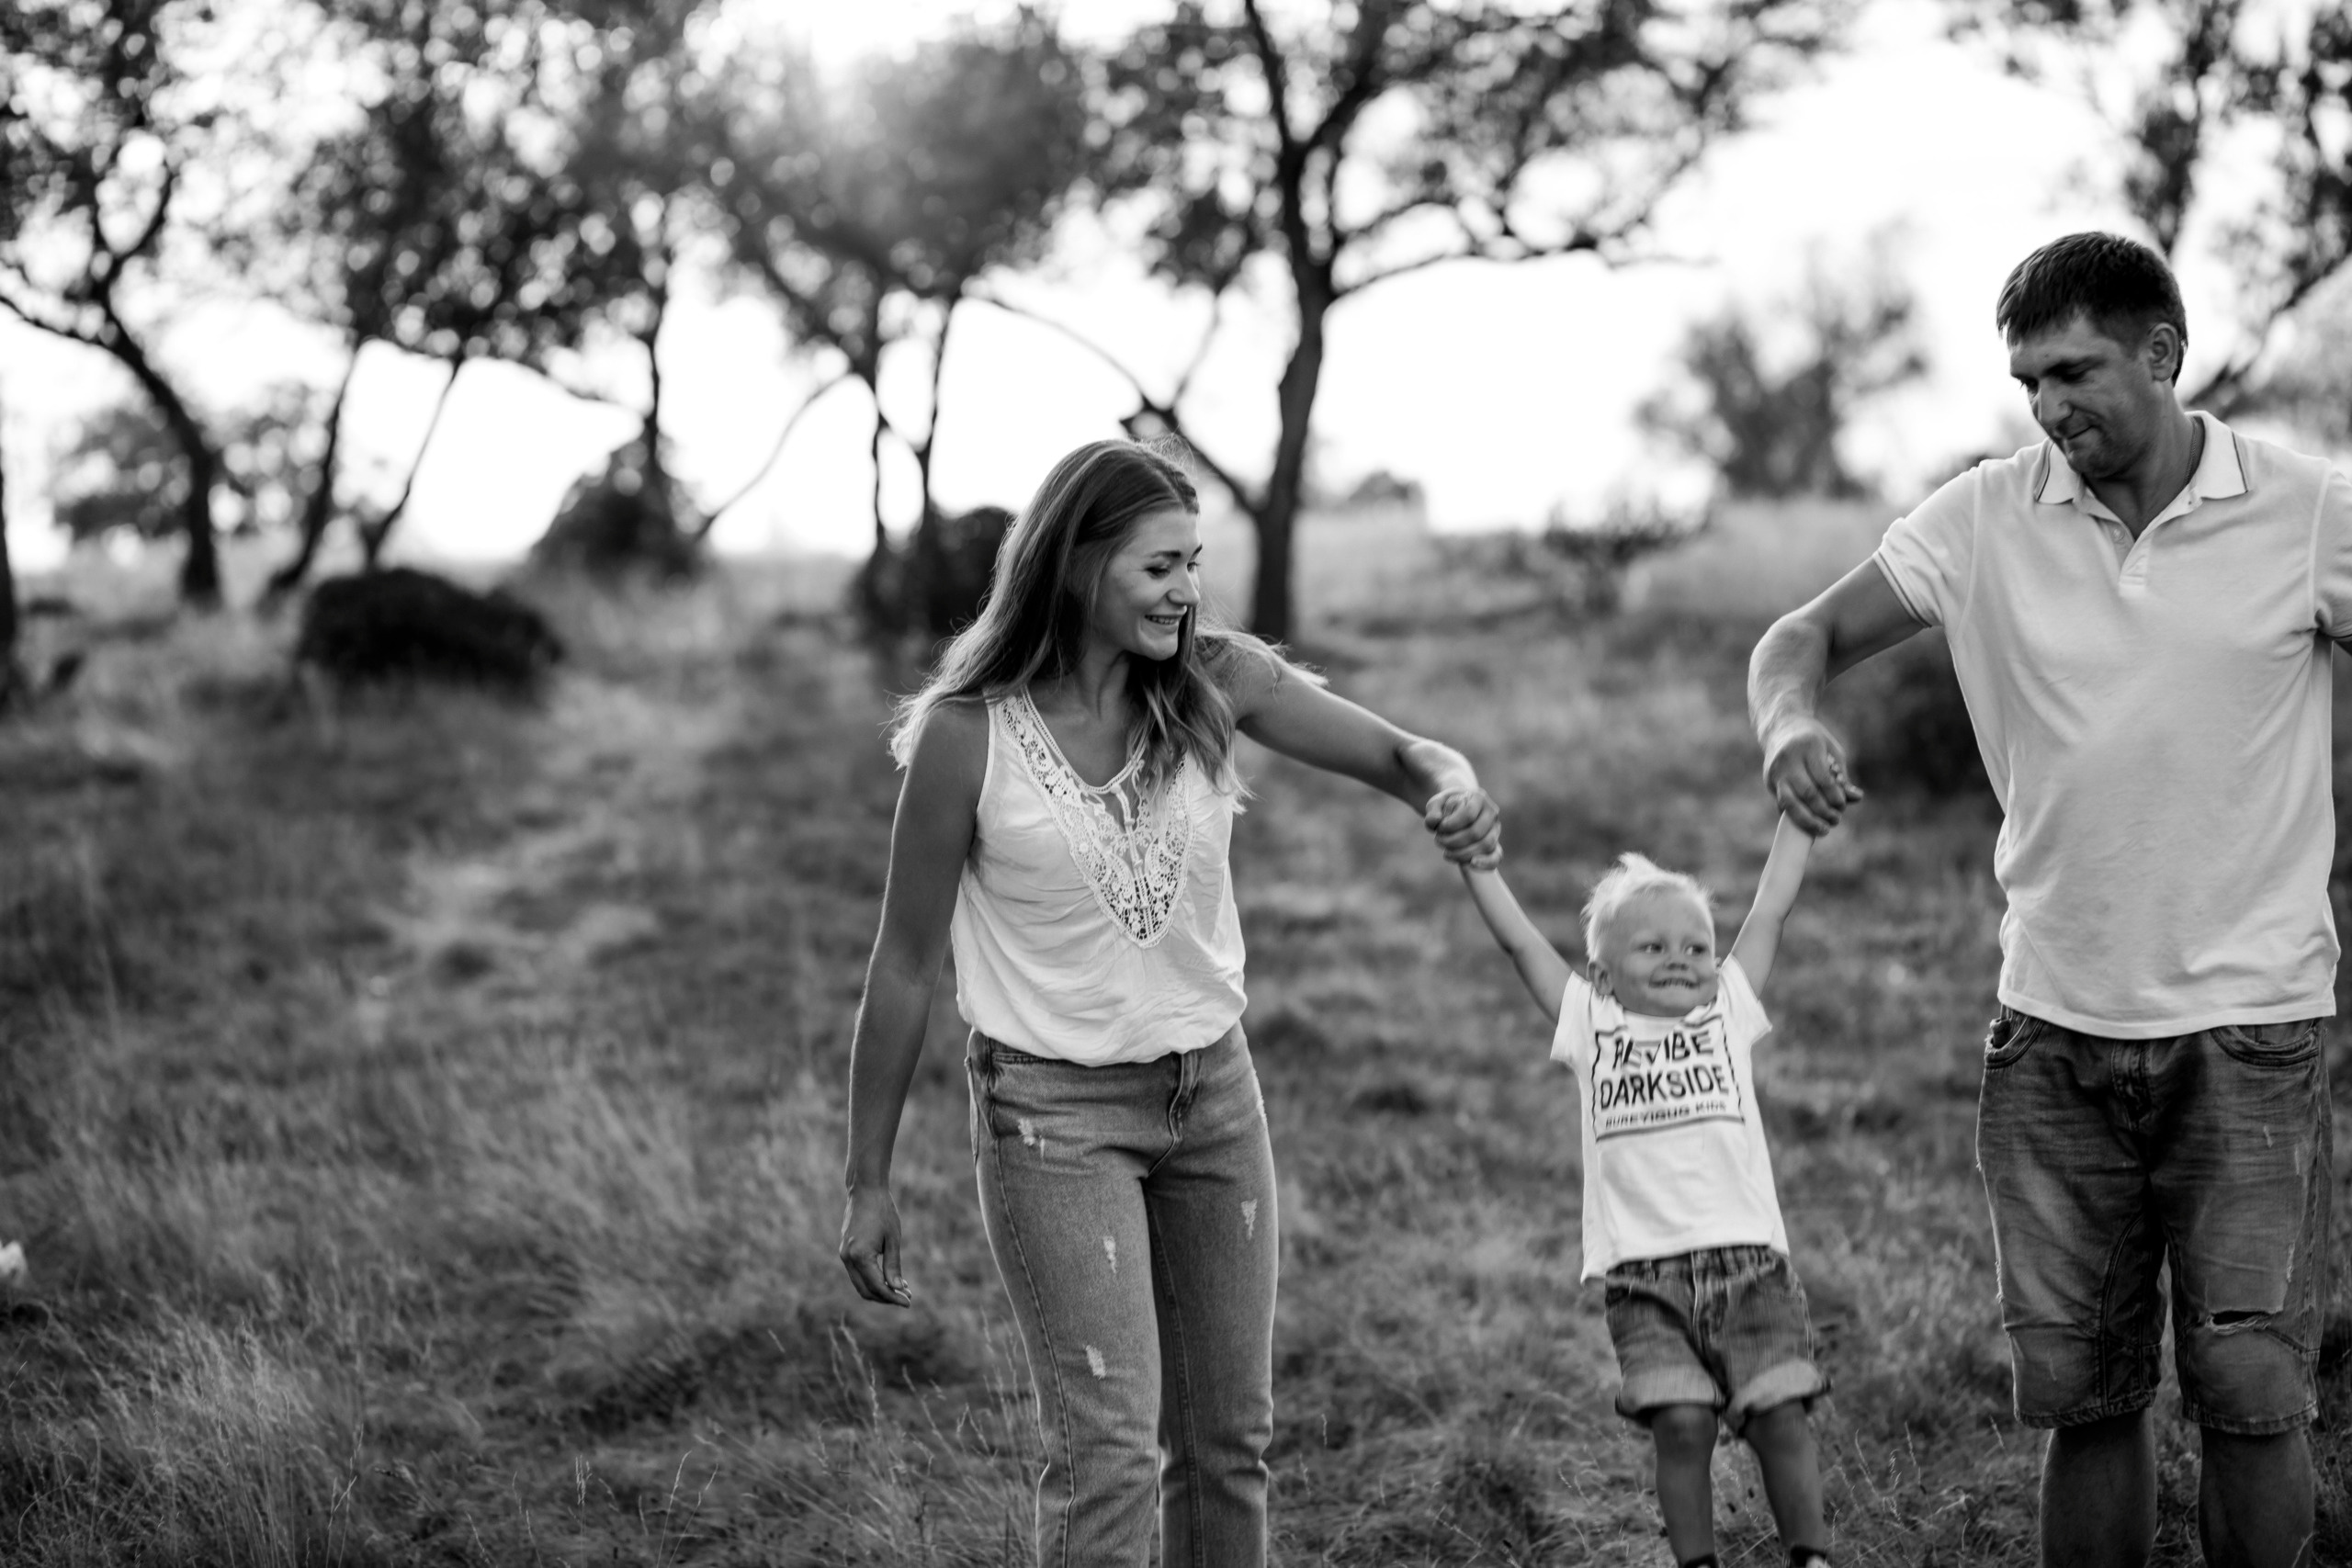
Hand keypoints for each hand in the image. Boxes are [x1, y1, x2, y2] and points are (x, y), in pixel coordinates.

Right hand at [839, 1185, 911, 1307]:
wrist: (865, 1190)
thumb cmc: (882, 1211)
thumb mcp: (893, 1239)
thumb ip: (893, 1266)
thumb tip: (897, 1289)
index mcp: (860, 1256)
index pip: (877, 1287)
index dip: (893, 1298)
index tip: (908, 1302)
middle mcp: (847, 1258)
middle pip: (866, 1291)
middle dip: (886, 1297)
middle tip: (906, 1297)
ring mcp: (844, 1255)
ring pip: (860, 1283)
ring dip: (879, 1290)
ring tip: (900, 1289)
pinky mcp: (845, 1251)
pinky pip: (857, 1273)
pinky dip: (871, 1279)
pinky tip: (888, 1277)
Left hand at [1423, 787, 1500, 865]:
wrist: (1457, 810)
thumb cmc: (1446, 807)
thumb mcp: (1435, 804)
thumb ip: (1432, 811)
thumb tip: (1435, 821)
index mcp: (1479, 797)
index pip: (1468, 814)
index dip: (1451, 825)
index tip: (1438, 828)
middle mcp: (1491, 812)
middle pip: (1476, 832)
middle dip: (1453, 841)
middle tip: (1438, 841)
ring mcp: (1495, 828)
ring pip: (1485, 845)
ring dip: (1463, 853)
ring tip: (1446, 853)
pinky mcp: (1495, 843)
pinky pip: (1496, 857)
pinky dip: (1485, 863)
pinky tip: (1470, 864)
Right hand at [1763, 720, 1862, 834]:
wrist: (1781, 728)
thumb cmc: (1813, 741)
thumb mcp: (1832, 751)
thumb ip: (1842, 776)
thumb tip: (1857, 798)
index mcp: (1808, 747)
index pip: (1823, 779)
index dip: (1835, 797)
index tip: (1843, 806)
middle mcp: (1788, 759)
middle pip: (1807, 793)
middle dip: (1823, 811)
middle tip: (1836, 820)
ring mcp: (1775, 771)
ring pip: (1789, 803)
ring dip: (1808, 820)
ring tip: (1824, 830)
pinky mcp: (1768, 781)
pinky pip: (1782, 804)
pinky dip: (1795, 817)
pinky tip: (1808, 824)